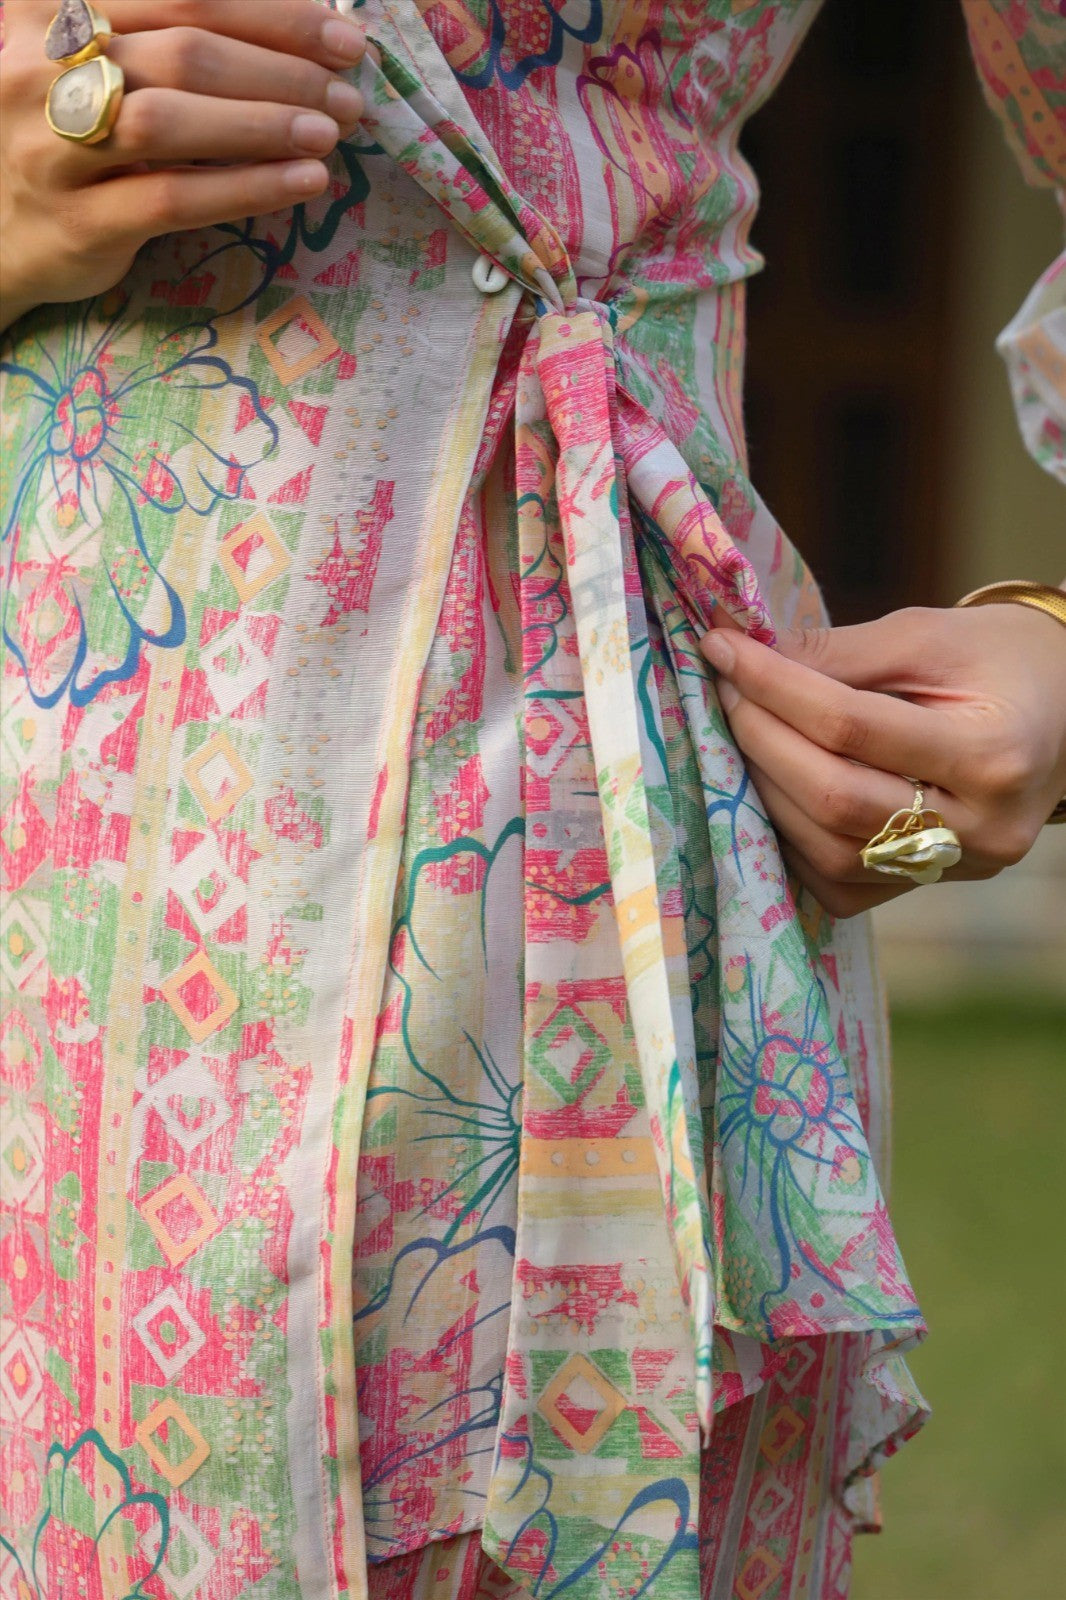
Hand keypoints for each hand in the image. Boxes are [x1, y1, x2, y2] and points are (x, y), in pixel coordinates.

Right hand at [0, 0, 367, 330]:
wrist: (2, 232)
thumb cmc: (70, 137)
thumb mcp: (103, 65)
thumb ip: (170, 37)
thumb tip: (291, 36)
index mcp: (55, 9)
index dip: (273, 13)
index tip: (341, 37)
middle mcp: (45, 68)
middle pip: (185, 51)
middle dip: (282, 69)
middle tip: (348, 91)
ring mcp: (54, 147)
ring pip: (172, 121)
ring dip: (265, 123)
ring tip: (331, 131)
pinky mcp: (79, 221)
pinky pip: (173, 198)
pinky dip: (247, 187)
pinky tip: (303, 180)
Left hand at [699, 602, 1065, 917]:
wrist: (1059, 712)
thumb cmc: (998, 661)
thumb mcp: (928, 636)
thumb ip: (839, 653)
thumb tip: (746, 655)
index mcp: (993, 754)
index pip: (852, 725)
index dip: (775, 687)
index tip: (725, 648)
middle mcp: (981, 827)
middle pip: (834, 796)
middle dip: (761, 739)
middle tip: (725, 689)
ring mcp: (957, 868)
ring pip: (827, 849)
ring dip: (764, 789)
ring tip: (741, 730)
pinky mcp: (928, 887)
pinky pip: (837, 882)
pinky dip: (790, 836)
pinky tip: (772, 785)